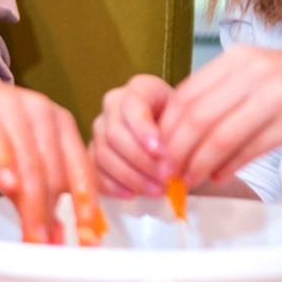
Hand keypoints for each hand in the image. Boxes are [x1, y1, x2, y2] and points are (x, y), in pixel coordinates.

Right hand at [0, 49, 104, 246]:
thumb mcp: (11, 167)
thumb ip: (33, 196)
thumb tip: (56, 237)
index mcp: (60, 125)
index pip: (82, 169)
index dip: (87, 205)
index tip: (89, 238)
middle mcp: (43, 112)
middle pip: (54, 171)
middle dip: (51, 213)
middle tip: (45, 245)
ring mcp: (12, 105)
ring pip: (28, 160)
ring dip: (30, 202)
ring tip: (31, 234)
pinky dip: (2, 161)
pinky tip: (5, 184)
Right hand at [90, 75, 174, 198]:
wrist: (174, 135)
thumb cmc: (182, 125)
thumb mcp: (188, 121)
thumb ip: (179, 133)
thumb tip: (169, 160)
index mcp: (139, 88)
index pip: (133, 105)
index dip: (144, 130)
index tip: (161, 151)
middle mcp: (113, 104)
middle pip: (115, 133)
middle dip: (141, 159)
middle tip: (165, 177)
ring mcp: (100, 128)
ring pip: (104, 153)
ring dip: (131, 176)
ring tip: (157, 190)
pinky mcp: (93, 152)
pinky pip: (95, 170)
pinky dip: (113, 185)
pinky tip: (132, 194)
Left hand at [159, 45, 281, 185]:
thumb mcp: (260, 71)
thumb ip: (223, 91)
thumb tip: (179, 125)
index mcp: (239, 58)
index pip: (186, 94)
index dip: (166, 127)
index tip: (157, 150)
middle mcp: (254, 73)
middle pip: (197, 117)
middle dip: (176, 150)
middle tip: (168, 172)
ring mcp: (276, 97)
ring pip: (220, 136)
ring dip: (199, 163)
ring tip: (189, 179)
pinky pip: (250, 150)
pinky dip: (228, 167)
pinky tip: (219, 176)